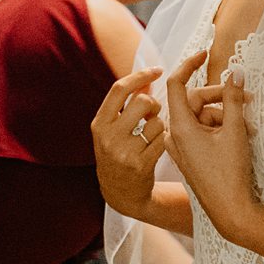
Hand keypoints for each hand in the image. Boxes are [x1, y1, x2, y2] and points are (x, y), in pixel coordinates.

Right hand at [91, 67, 167, 220]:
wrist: (120, 193)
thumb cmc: (118, 154)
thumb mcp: (113, 129)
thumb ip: (126, 104)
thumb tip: (145, 79)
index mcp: (99, 123)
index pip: (119, 89)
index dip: (141, 75)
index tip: (157, 70)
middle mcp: (108, 137)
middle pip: (142, 101)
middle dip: (153, 104)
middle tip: (152, 113)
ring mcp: (124, 152)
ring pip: (156, 122)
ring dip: (160, 125)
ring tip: (152, 134)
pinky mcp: (141, 165)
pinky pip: (163, 140)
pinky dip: (164, 140)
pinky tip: (157, 147)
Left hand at [164, 50, 260, 240]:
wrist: (229, 212)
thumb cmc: (230, 173)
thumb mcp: (235, 131)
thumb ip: (234, 100)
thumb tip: (236, 73)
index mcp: (180, 126)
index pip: (176, 84)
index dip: (189, 64)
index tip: (204, 52)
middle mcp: (176, 135)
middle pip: (195, 100)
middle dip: (222, 97)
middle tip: (248, 98)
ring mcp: (182, 146)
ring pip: (202, 117)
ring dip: (226, 116)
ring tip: (250, 126)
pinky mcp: (191, 155)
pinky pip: (203, 132)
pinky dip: (221, 129)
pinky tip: (241, 135)